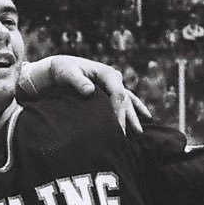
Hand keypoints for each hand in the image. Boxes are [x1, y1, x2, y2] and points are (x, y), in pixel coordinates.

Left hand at [19, 56, 151, 133]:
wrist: (59, 68)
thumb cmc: (62, 70)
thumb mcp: (67, 74)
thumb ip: (77, 81)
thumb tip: (90, 91)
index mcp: (107, 73)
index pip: (118, 93)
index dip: (118, 111)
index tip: (116, 127)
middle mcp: (114, 78)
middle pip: (124, 100)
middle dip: (126, 118)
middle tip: (124, 136)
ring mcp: (113, 85)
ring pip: (128, 102)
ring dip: (133, 116)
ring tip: (140, 132)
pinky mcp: (110, 91)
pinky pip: (125, 101)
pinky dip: (134, 110)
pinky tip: (144, 118)